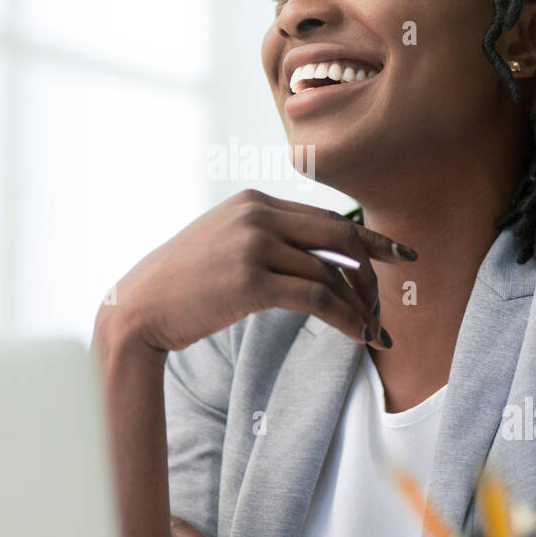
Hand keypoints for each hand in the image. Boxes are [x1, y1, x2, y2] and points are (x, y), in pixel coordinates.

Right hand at [98, 189, 416, 353]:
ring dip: (360, 304)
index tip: (398, 251)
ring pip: (330, 272)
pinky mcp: (251, 280)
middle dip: (374, 264)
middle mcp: (256, 214)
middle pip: (338, 234)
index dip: (366, 236)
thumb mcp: (223, 243)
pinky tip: (360, 335)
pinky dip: (346, 319)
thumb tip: (316, 260)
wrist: (137, 308)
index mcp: (253, 201)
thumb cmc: (181, 285)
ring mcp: (253, 244)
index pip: (324, 216)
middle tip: (392, 293)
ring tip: (373, 328)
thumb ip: (265, 239)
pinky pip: (316, 298)